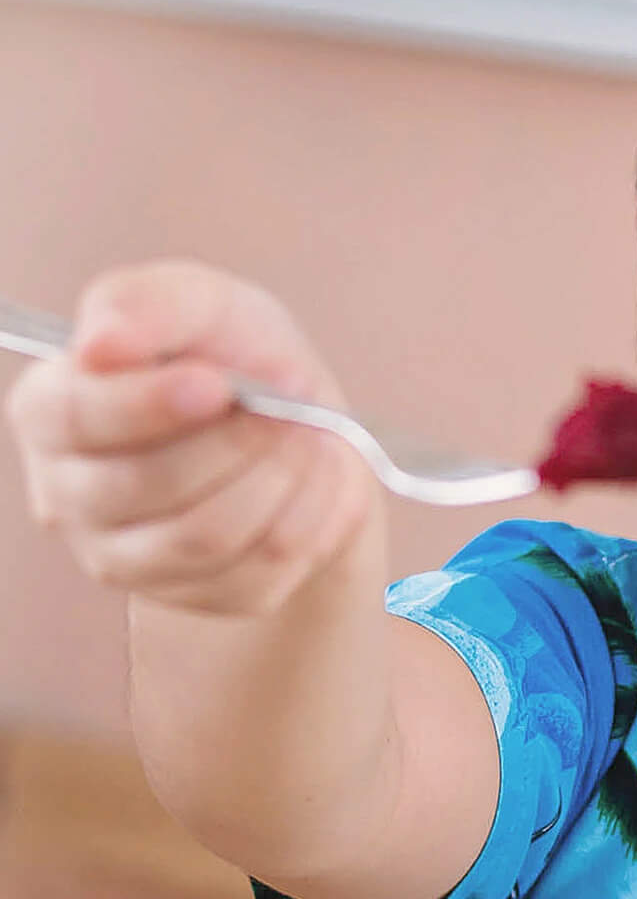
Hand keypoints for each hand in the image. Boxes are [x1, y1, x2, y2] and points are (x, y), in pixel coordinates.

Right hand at [5, 258, 379, 615]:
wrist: (292, 416)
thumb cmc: (227, 351)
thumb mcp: (197, 301)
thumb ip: (146, 304)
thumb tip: (100, 341)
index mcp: (50, 412)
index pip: (77, 419)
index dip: (148, 404)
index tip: (217, 383)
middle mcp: (70, 497)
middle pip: (149, 486)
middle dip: (238, 442)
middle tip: (296, 406)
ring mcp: (127, 560)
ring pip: (206, 537)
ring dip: (282, 480)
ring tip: (317, 436)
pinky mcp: (195, 598)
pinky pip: (259, 573)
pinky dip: (310, 519)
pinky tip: (324, 478)